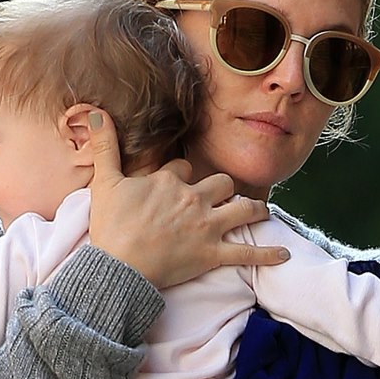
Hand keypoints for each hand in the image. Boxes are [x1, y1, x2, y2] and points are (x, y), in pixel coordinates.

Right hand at [87, 108, 288, 287]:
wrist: (119, 267)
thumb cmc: (111, 227)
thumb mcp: (104, 182)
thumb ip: (104, 146)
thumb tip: (95, 111)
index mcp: (169, 181)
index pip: (183, 168)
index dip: (180, 175)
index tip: (176, 183)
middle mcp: (193, 199)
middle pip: (221, 184)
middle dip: (223, 188)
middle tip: (222, 197)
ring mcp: (206, 227)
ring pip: (241, 209)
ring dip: (252, 209)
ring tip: (260, 212)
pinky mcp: (212, 255)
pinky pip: (246, 252)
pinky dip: (266, 254)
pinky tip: (283, 254)